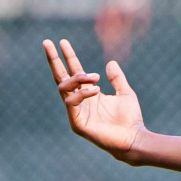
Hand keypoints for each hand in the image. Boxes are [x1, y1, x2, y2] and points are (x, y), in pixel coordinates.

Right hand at [44, 38, 144, 159]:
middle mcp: (80, 101)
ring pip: (64, 87)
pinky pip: (71, 103)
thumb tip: (110, 62)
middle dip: (53, 59)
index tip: (62, 41)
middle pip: (60, 77)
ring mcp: (76, 112)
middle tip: (47, 42)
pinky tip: (96, 90)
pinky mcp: (76, 123)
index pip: (74, 71)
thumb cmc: (130, 119)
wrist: (134, 138)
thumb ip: (117, 78)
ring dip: (77, 78)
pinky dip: (82, 94)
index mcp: (89, 94)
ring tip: (93, 77)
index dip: (68, 56)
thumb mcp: (125, 93)